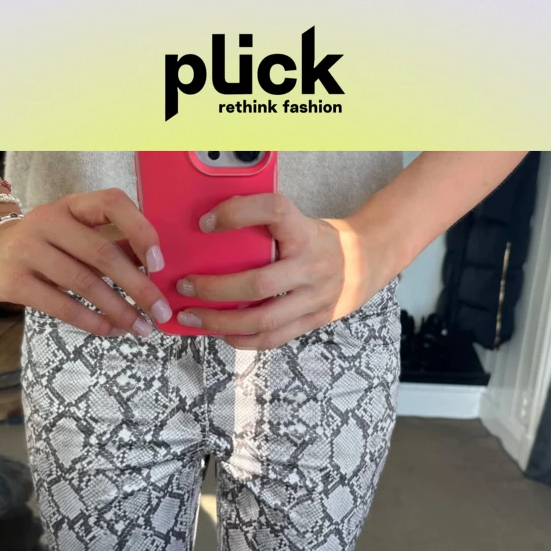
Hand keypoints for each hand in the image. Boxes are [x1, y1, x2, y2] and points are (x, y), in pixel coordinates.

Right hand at [0, 189, 172, 337]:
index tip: (159, 264)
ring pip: (85, 284)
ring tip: (143, 328)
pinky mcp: (16, 280)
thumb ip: (114, 245)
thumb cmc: (48, 246)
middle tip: (162, 312)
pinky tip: (113, 331)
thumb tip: (158, 272)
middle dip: (140, 288)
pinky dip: (93, 322)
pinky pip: (62, 306)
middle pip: (103, 254)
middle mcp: (49, 221)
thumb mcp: (78, 235)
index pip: (112, 203)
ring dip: (120, 311)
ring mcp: (28, 249)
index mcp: (72, 205)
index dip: (141, 231)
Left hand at [174, 194, 372, 349]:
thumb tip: (208, 230)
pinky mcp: (312, 320)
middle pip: (258, 283)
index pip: (273, 211)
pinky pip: (272, 337)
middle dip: (214, 289)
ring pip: (262, 319)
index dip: (238, 214)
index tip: (206, 222)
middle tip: (185, 285)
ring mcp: (314, 298)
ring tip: (192, 317)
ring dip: (220, 321)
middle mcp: (311, 265)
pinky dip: (242, 339)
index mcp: (305, 231)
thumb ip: (264, 227)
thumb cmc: (317, 240)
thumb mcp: (298, 222)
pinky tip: (221, 332)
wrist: (365, 261)